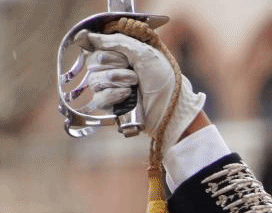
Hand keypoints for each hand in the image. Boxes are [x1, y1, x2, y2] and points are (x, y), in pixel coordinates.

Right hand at [77, 30, 205, 149]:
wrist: (171, 104)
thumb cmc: (162, 78)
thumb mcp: (143, 52)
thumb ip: (117, 41)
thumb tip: (90, 36)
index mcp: (118, 56)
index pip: (95, 49)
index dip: (109, 53)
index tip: (126, 58)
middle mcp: (110, 71)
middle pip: (92, 64)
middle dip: (115, 66)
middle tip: (134, 73)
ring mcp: (109, 89)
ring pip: (94, 81)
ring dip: (117, 80)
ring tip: (134, 84)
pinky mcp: (110, 107)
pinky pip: (98, 99)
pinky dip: (113, 95)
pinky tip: (128, 94)